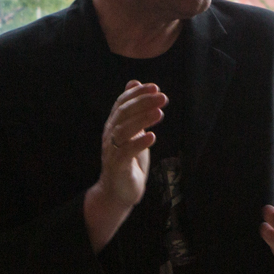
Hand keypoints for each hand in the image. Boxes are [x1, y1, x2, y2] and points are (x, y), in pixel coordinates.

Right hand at [84, 81, 166, 252]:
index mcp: (114, 125)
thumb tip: (134, 82)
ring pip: (123, 131)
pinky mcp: (117, 167)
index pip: (122, 103)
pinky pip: (125, 153)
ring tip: (159, 113)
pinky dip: (138, 144)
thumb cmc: (127, 159)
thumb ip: (134, 109)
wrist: (117, 191)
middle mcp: (110, 135)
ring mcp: (112, 151)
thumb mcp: (132, 131)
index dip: (137, 94)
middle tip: (163, 97)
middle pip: (123, 114)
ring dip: (142, 120)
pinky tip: (151, 137)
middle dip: (143, 103)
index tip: (155, 87)